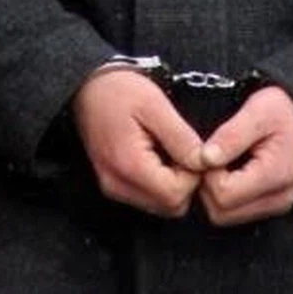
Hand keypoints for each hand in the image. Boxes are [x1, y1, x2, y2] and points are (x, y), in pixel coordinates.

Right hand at [72, 70, 205, 217]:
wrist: (86, 87)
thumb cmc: (119, 90)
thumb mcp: (155, 105)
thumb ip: (181, 138)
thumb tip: (206, 163)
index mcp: (128, 165)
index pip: (176, 195)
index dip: (193, 175)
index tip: (191, 149)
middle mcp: (117, 185)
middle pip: (170, 206)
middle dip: (186, 182)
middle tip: (183, 150)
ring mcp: (113, 188)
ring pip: (161, 206)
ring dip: (174, 184)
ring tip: (170, 151)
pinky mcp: (113, 185)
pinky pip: (149, 198)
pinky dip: (161, 183)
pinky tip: (159, 157)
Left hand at [199, 86, 292, 226]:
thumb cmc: (285, 111)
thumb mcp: (260, 109)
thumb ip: (231, 135)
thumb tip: (204, 159)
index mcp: (276, 175)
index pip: (224, 194)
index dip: (208, 173)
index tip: (211, 149)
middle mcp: (277, 200)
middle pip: (220, 212)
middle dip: (207, 185)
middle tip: (213, 156)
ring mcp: (274, 207)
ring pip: (223, 217)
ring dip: (212, 192)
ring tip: (221, 162)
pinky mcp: (269, 207)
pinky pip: (233, 213)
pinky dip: (223, 195)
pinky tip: (229, 170)